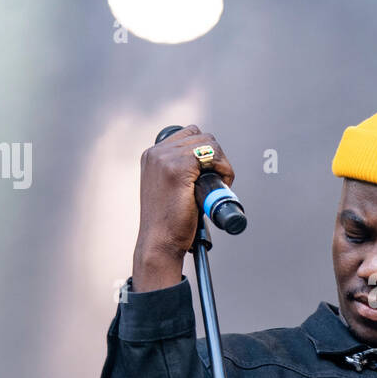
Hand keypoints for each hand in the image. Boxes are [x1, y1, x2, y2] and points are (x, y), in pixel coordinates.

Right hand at [132, 125, 234, 289]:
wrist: (160, 243)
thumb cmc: (168, 223)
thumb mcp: (171, 189)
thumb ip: (182, 172)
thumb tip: (207, 164)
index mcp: (153, 156)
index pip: (189, 135)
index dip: (206, 151)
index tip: (210, 173)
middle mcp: (156, 153)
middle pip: (201, 136)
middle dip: (216, 157)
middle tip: (217, 181)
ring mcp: (164, 158)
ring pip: (209, 144)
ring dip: (221, 163)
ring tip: (218, 184)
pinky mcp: (177, 168)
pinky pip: (211, 155)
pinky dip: (223, 168)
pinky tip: (221, 184)